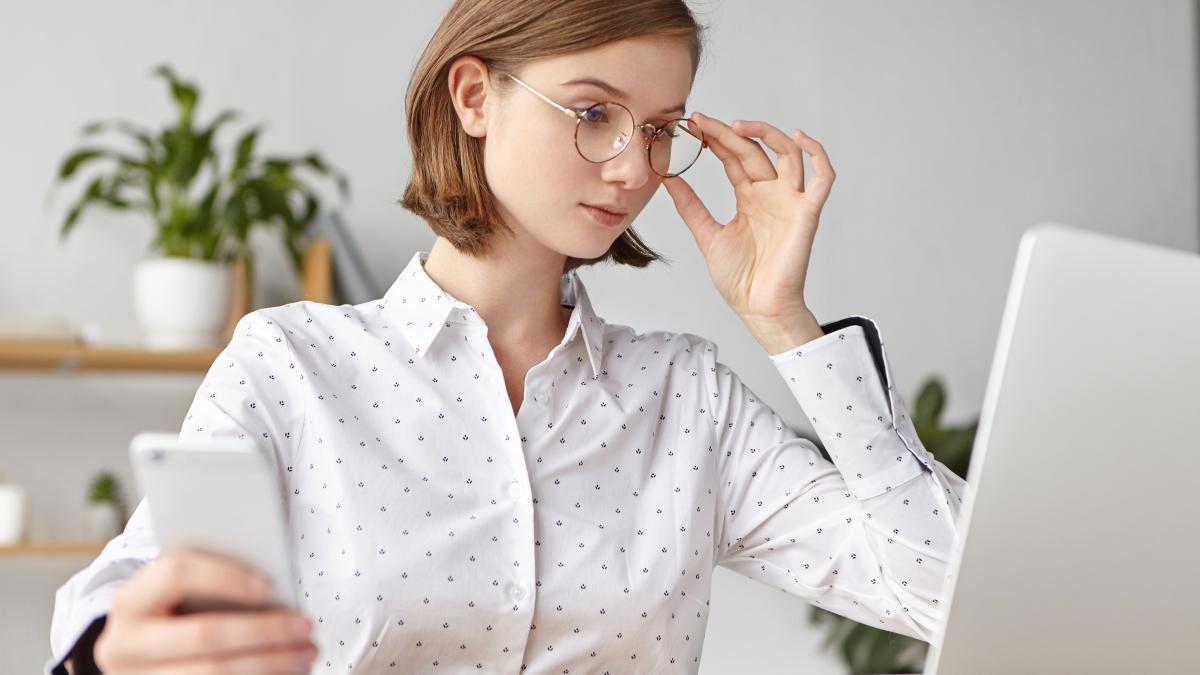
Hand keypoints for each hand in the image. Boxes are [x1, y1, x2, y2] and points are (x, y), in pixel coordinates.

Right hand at [93, 547, 317, 674]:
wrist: (139, 660)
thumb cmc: (175, 615)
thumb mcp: (179, 595)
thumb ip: (213, 585)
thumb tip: (272, 589)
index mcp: (130, 602)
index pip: (176, 574)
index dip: (225, 577)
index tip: (269, 585)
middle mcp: (124, 647)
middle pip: (204, 636)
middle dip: (264, 631)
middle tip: (306, 626)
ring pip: (213, 674)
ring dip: (270, 664)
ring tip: (306, 654)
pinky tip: (286, 674)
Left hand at [662, 112, 835, 348]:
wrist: (758, 309)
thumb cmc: (740, 280)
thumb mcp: (707, 235)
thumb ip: (691, 206)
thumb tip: (668, 178)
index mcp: (749, 198)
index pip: (734, 158)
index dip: (716, 139)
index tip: (693, 124)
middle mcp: (771, 194)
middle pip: (753, 151)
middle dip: (729, 134)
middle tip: (703, 121)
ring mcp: (790, 201)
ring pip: (788, 154)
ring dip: (767, 134)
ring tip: (738, 126)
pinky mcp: (807, 213)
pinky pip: (823, 178)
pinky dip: (818, 155)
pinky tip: (800, 138)